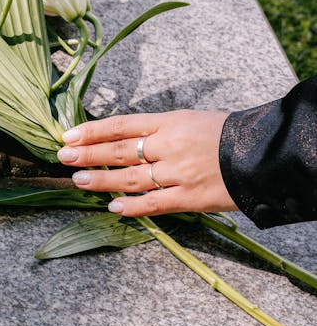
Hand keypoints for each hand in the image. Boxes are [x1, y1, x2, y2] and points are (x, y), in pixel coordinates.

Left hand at [56, 110, 237, 216]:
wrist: (262, 154)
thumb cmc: (225, 134)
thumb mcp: (189, 120)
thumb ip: (158, 130)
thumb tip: (124, 139)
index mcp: (169, 122)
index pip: (122, 124)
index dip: (93, 131)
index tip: (68, 135)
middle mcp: (170, 146)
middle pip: (120, 150)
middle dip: (88, 153)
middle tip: (63, 156)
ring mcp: (179, 173)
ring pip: (131, 178)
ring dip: (101, 180)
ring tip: (79, 179)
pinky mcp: (191, 198)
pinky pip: (155, 203)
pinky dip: (132, 206)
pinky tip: (113, 206)